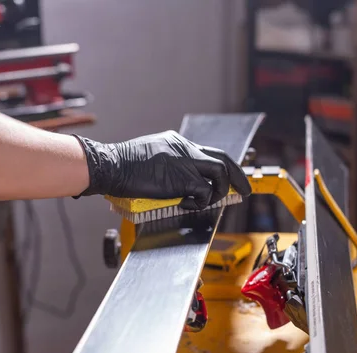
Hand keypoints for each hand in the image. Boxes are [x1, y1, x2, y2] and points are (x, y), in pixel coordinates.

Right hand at [73, 131, 250, 209]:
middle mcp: (185, 148)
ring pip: (221, 172)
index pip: (206, 151)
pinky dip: (201, 202)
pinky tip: (187, 205)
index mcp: (176, 142)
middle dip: (238, 175)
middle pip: (222, 158)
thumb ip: (164, 164)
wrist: (111, 165)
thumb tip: (169, 180)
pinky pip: (205, 192)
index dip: (221, 166)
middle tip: (245, 189)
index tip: (227, 177)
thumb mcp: (148, 155)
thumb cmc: (121, 165)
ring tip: (213, 202)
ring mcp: (186, 161)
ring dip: (221, 190)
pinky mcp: (183, 178)